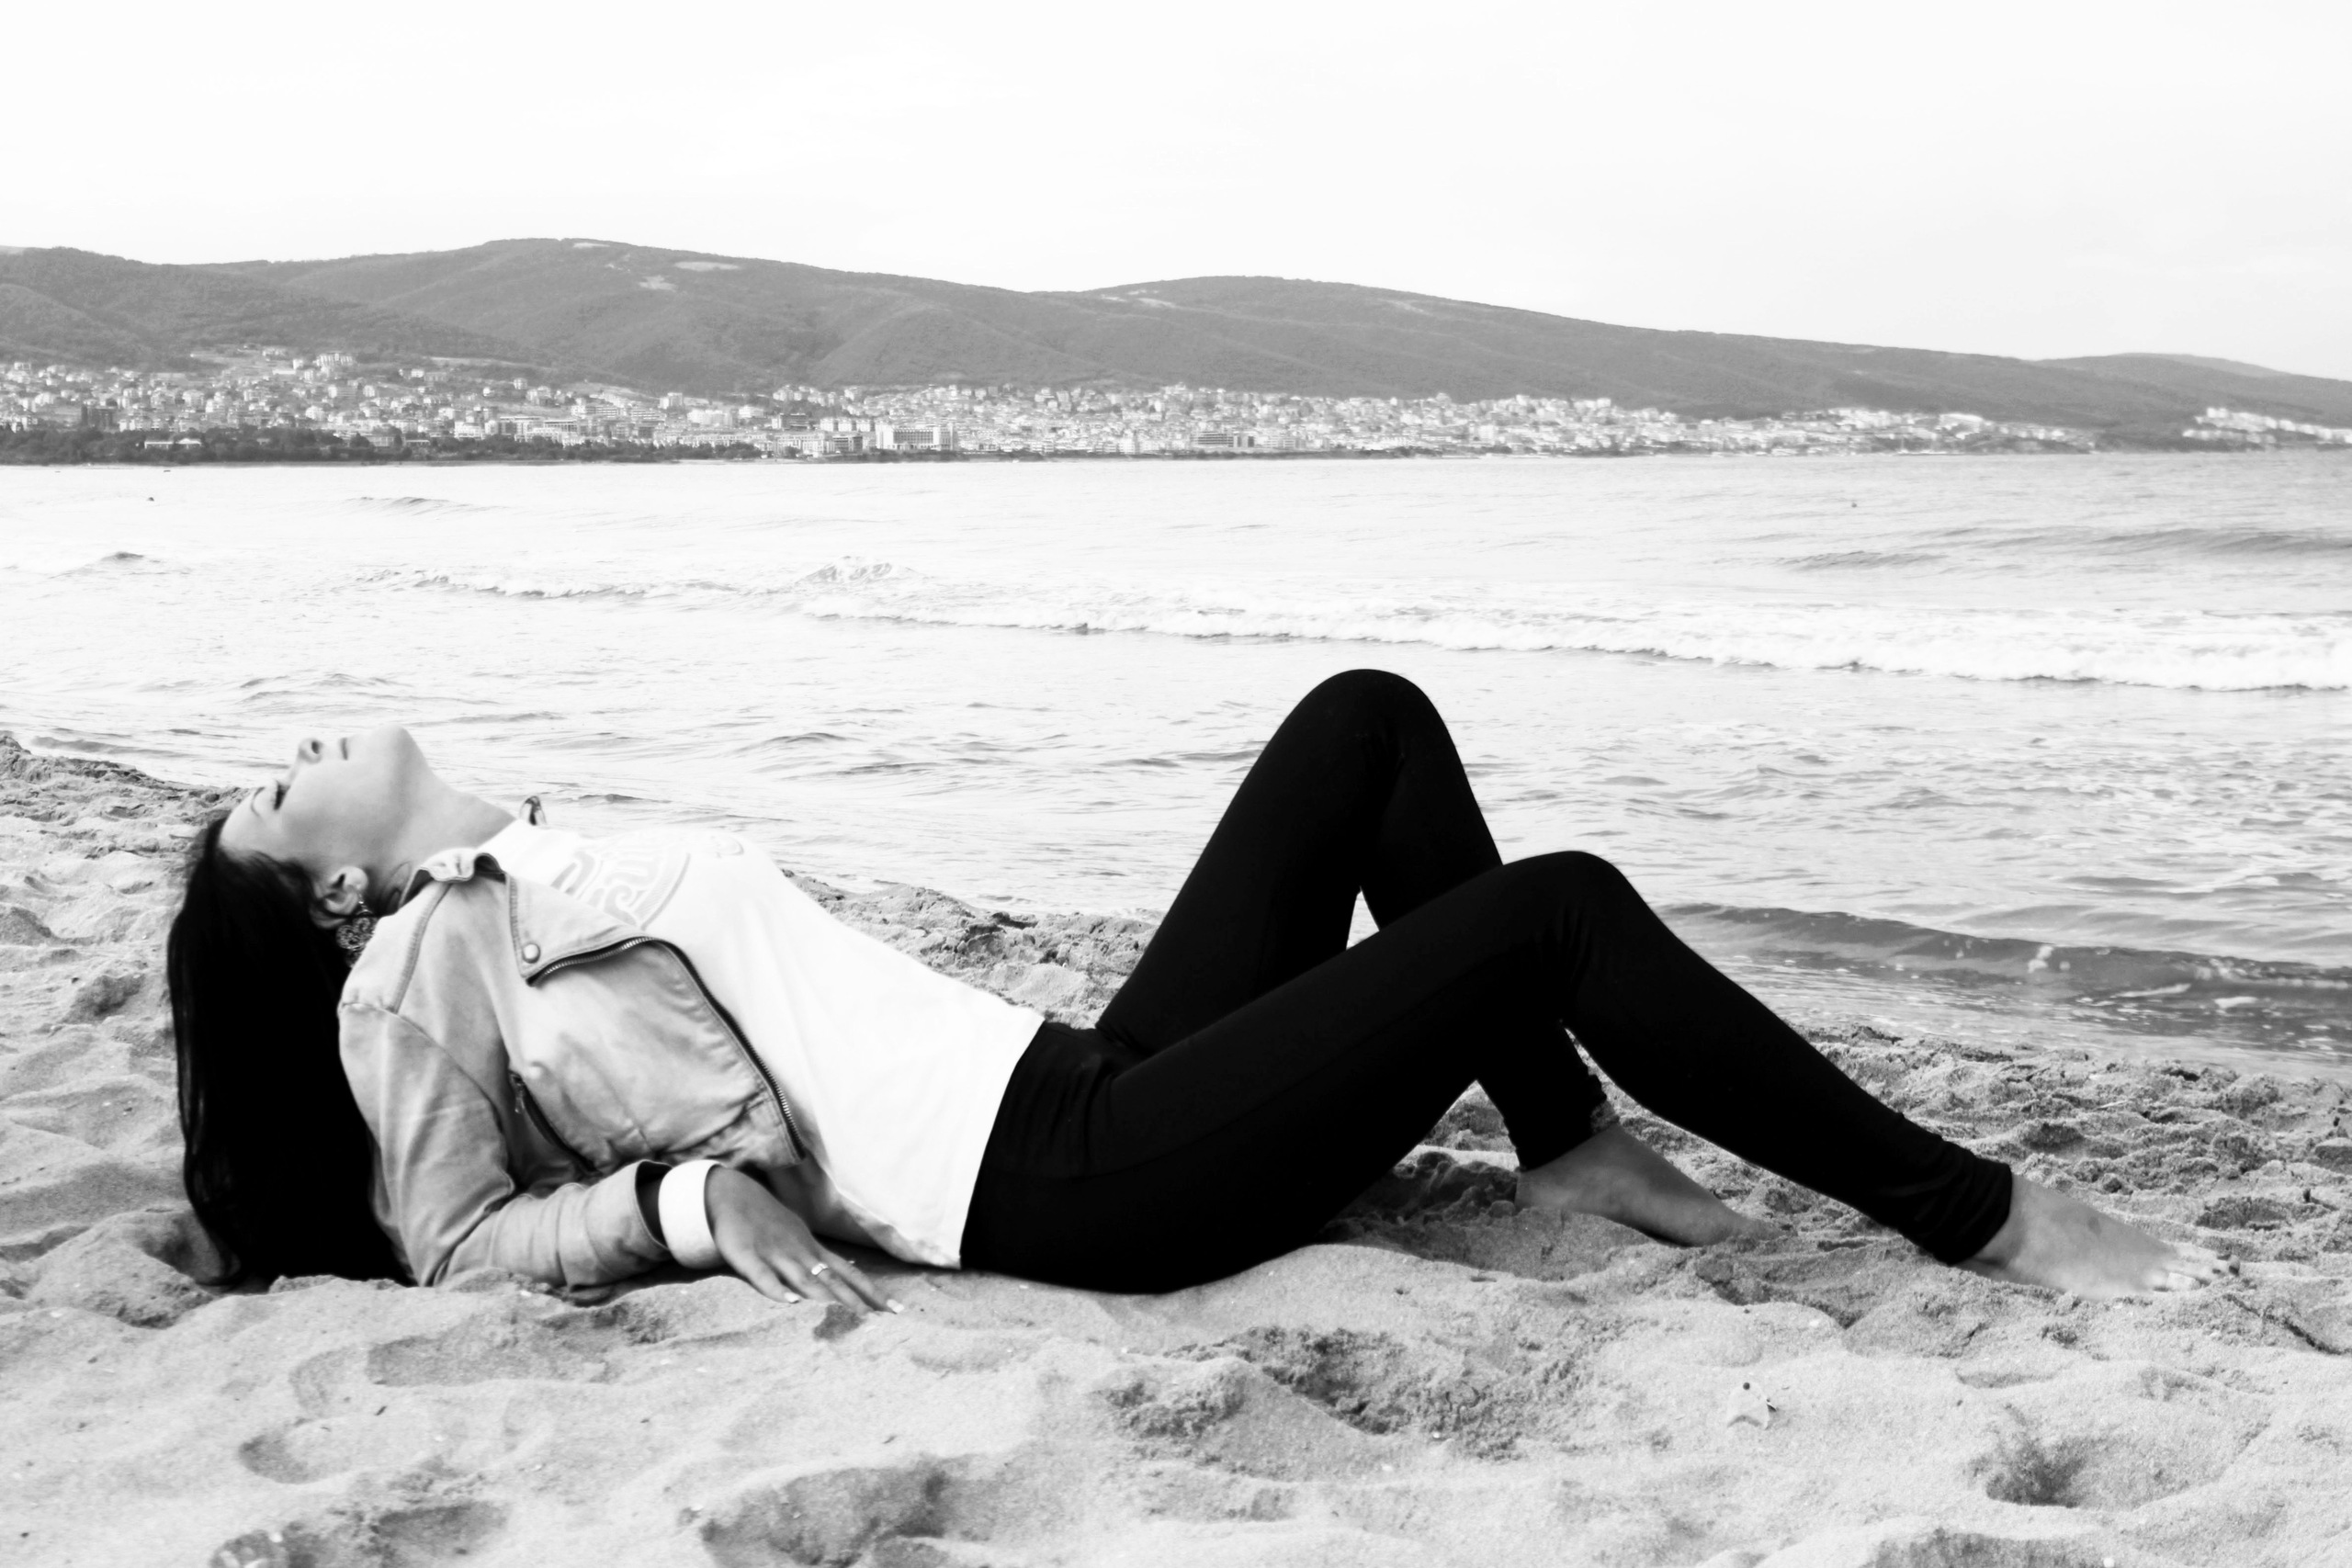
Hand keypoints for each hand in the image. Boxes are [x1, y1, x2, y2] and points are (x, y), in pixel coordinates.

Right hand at [704, 1166, 899, 1312]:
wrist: (732, 1194)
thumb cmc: (768, 1222)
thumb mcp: (799, 1238)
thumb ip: (820, 1260)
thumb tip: (849, 1273)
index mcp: (813, 1251)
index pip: (850, 1275)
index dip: (872, 1292)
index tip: (896, 1310)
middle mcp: (800, 1253)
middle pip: (833, 1279)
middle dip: (857, 1300)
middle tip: (881, 1318)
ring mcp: (775, 1254)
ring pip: (803, 1279)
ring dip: (824, 1297)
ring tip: (846, 1316)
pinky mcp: (747, 1256)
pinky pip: (762, 1276)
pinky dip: (776, 1289)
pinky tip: (789, 1303)